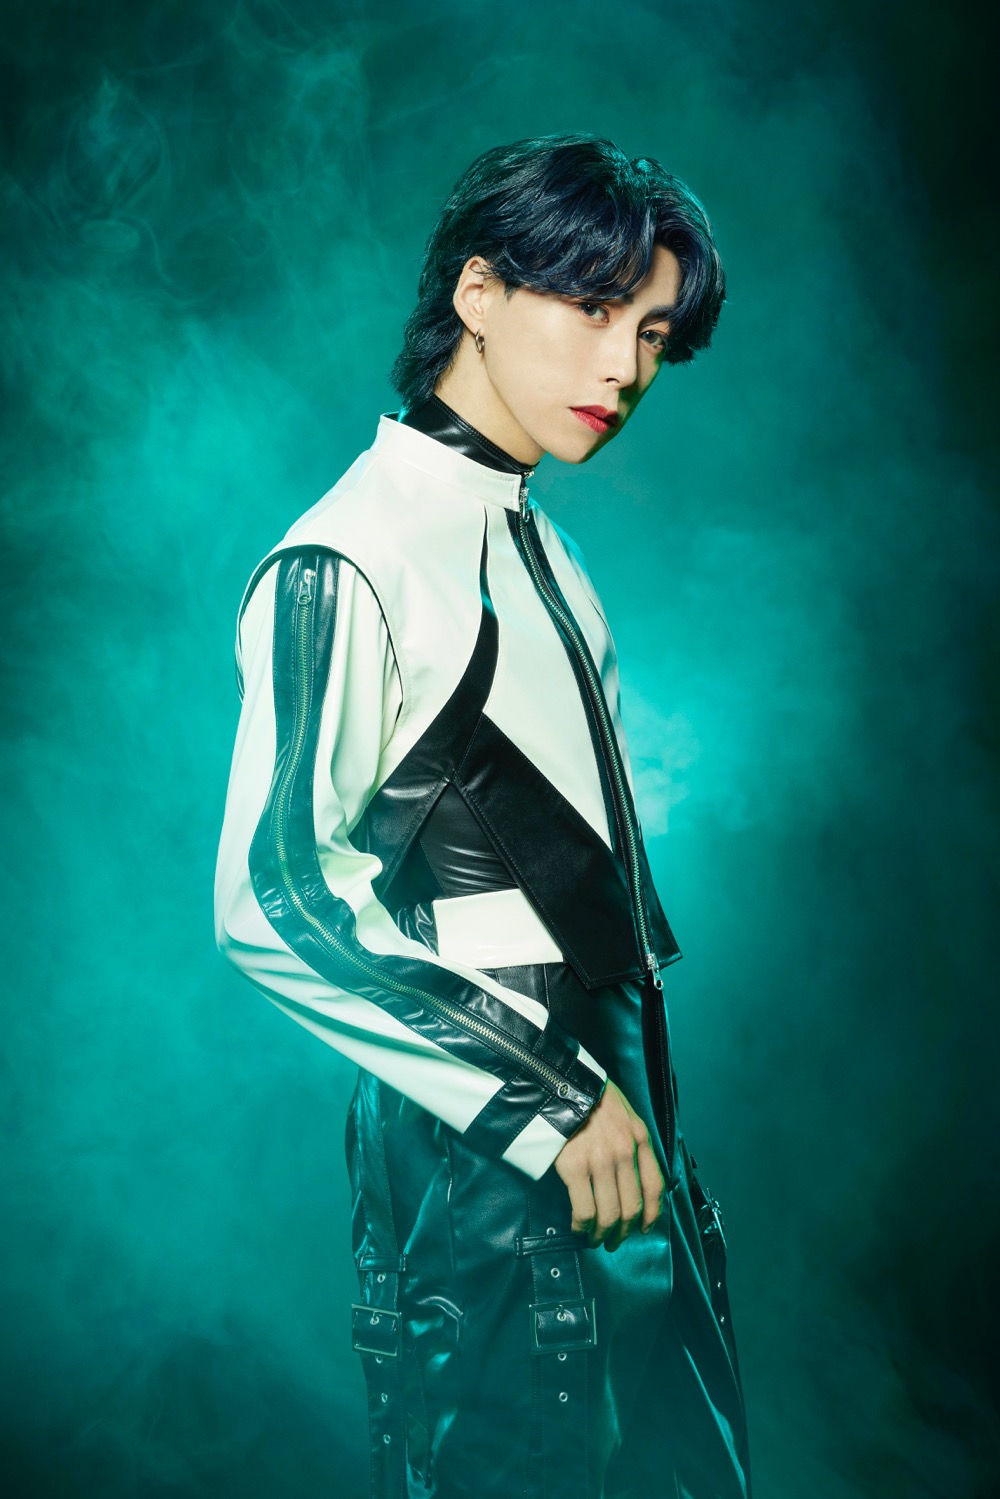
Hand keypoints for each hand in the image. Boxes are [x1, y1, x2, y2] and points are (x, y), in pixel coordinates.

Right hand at [553, 1080, 663, 1250]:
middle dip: (624, 1232)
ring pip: (609, 1214)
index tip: (643, 1228)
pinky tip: (578, 1228)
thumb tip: (632, 1174)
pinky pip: (585, 1210)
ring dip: (602, 1234)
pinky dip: (582, 1226)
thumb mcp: (623, 1111)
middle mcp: (625, 1152)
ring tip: (594, 1239)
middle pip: (632, 1207)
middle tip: (614, 1241)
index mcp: (639, 1138)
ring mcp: (600, 1161)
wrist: (558, 1082)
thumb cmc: (588, 1095)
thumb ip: (632, 1139)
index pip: (654, 1187)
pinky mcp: (574, 1168)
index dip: (651, 1214)